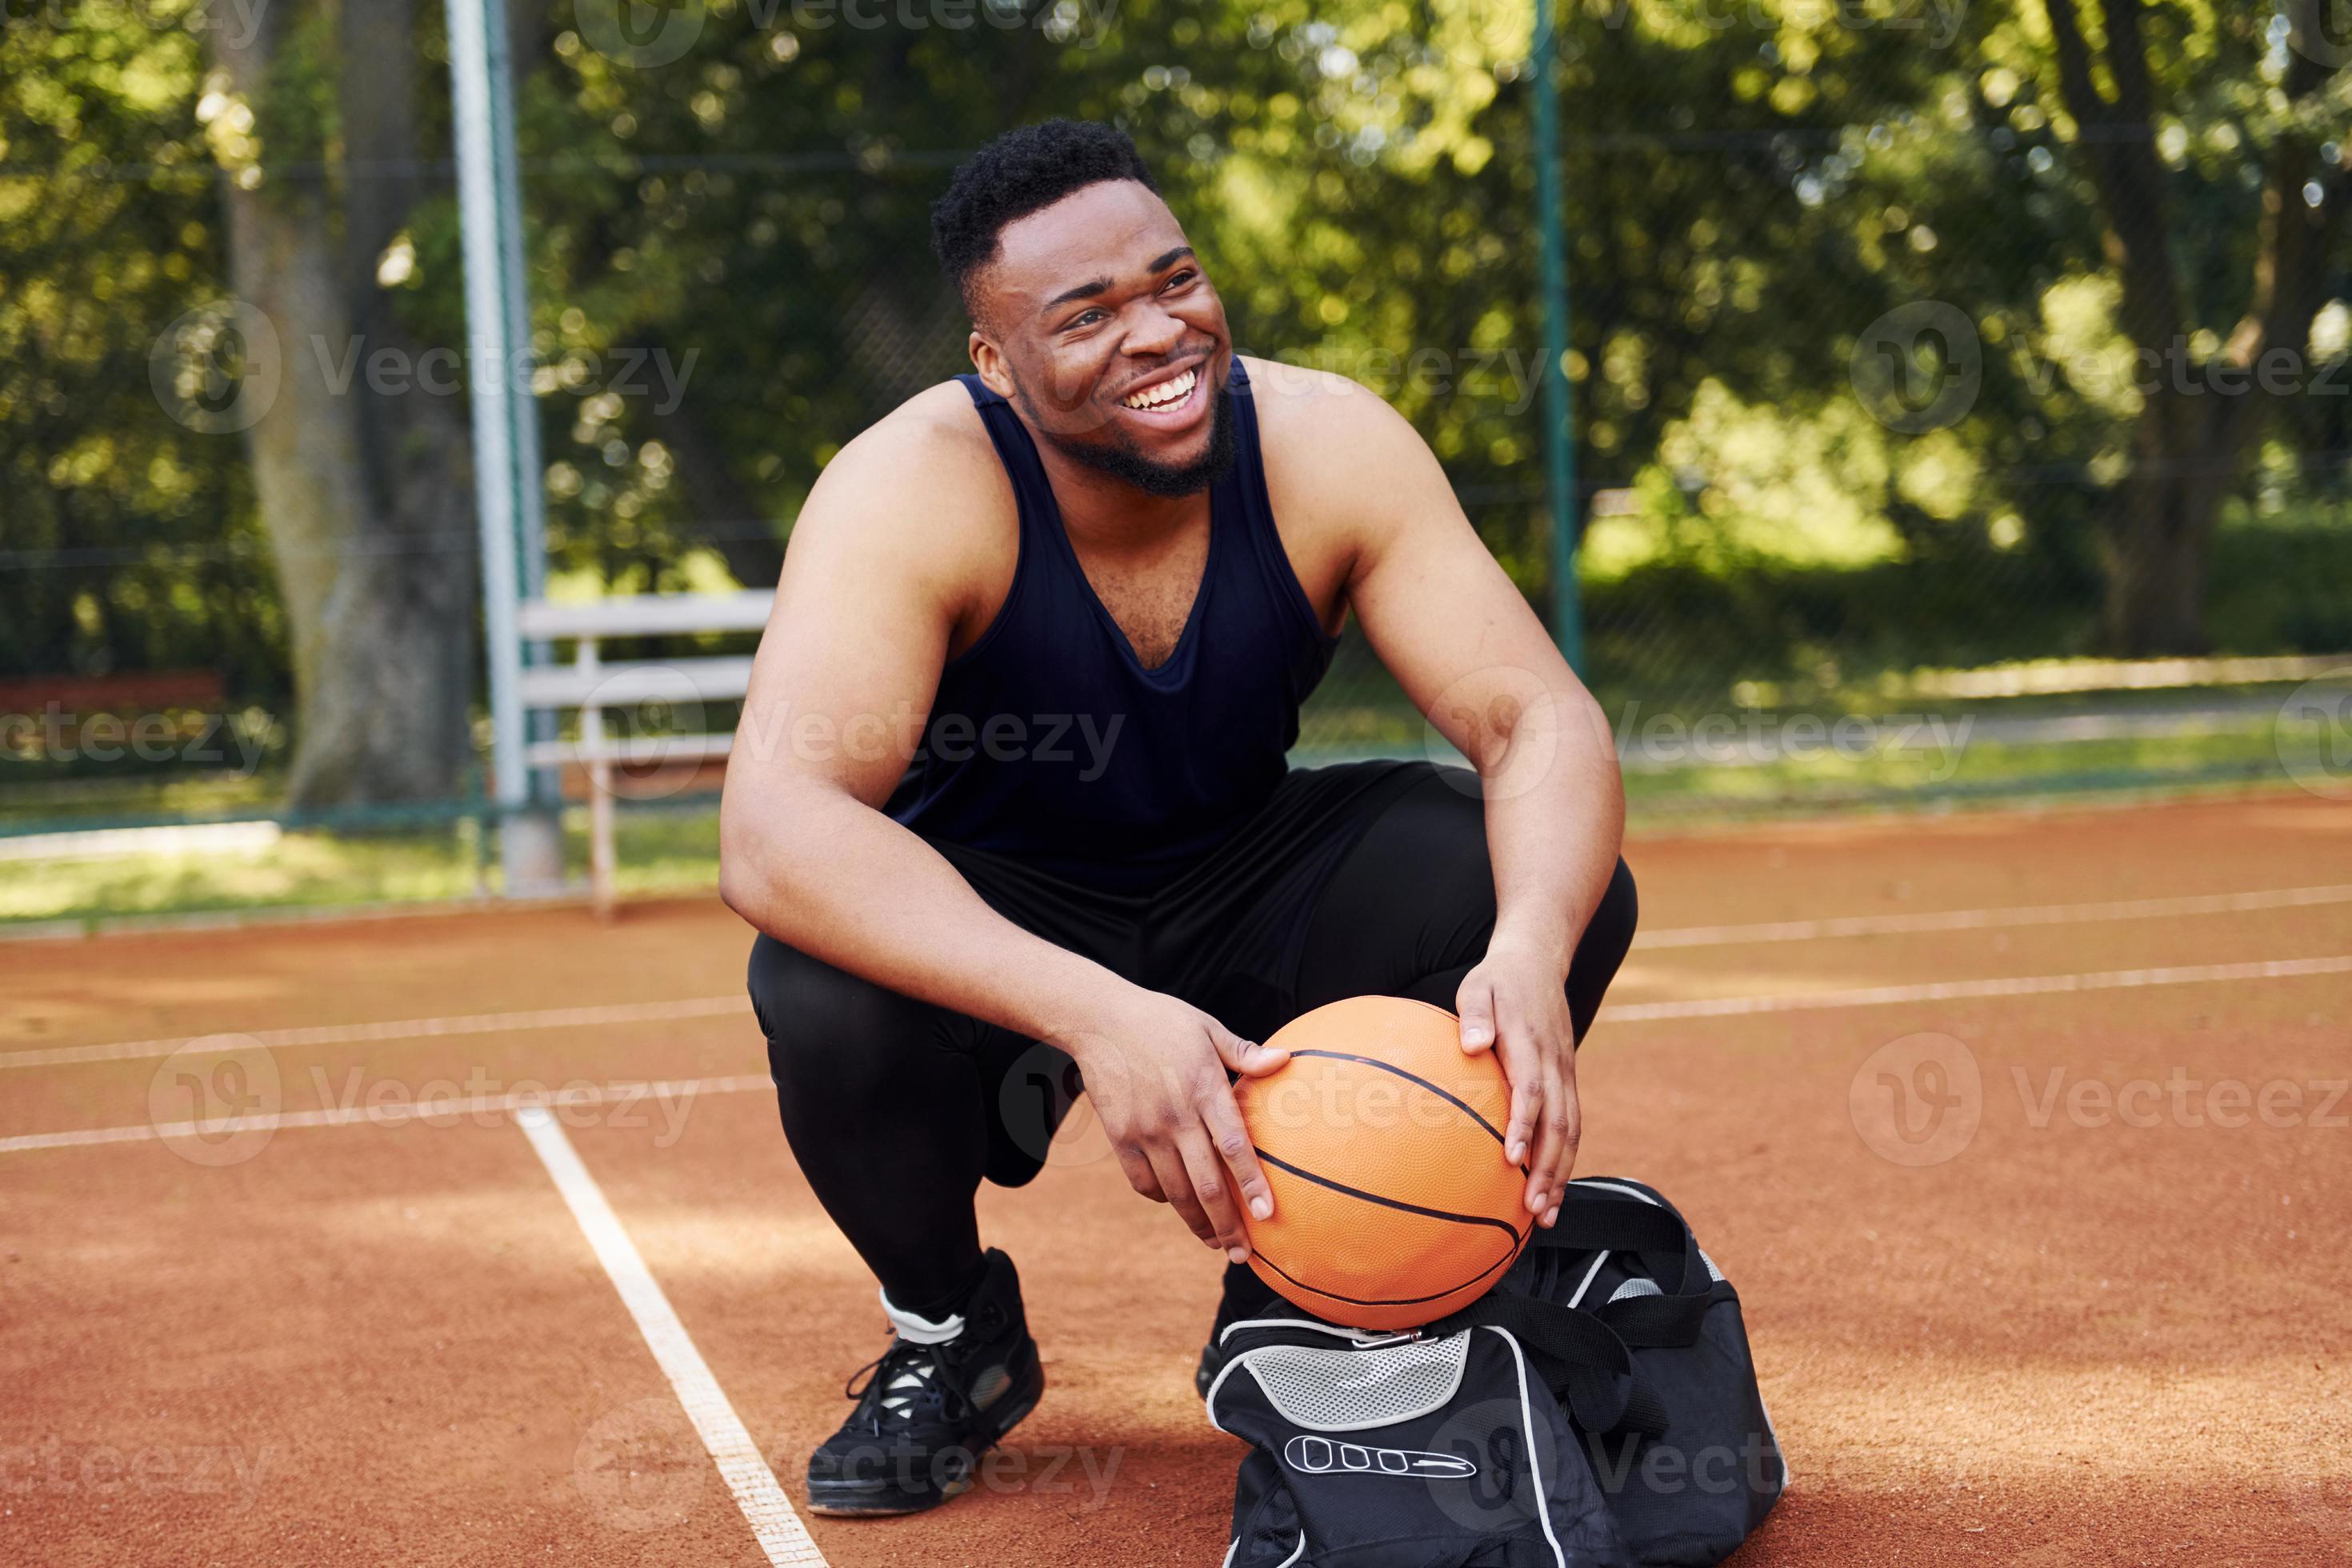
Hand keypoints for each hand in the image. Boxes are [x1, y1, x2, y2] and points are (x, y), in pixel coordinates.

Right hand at [1064, 990, 1289, 1260]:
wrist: (1098, 1020)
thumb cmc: (1162, 1021)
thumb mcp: (1207, 1028)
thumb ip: (1244, 1053)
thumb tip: (1285, 1060)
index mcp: (1204, 1088)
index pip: (1234, 1147)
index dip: (1251, 1185)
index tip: (1268, 1215)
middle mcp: (1175, 1116)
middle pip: (1205, 1184)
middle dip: (1227, 1225)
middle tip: (1243, 1254)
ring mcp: (1145, 1130)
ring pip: (1175, 1192)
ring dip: (1197, 1224)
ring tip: (1215, 1244)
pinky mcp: (1120, 1138)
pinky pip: (1144, 1183)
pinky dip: (1164, 1199)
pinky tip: (1179, 1205)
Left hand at [1455, 934, 1579, 1227]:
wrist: (1539, 961)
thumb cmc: (1498, 980)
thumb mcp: (1478, 986)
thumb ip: (1476, 1014)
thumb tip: (1473, 1044)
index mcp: (1531, 1043)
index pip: (1531, 1089)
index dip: (1524, 1125)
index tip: (1512, 1159)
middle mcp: (1555, 1063)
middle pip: (1560, 1123)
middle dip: (1549, 1169)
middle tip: (1532, 1209)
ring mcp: (1565, 1074)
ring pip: (1571, 1130)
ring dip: (1561, 1174)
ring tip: (1545, 1214)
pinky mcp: (1567, 1080)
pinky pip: (1571, 1124)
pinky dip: (1564, 1159)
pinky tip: (1551, 1188)